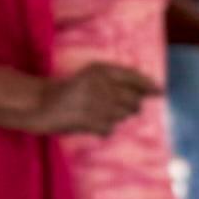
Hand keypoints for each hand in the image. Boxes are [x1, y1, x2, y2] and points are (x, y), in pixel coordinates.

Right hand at [35, 64, 155, 135]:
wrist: (38, 103)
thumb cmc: (67, 91)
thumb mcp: (89, 77)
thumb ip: (115, 81)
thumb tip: (147, 92)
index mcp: (100, 69)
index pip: (133, 76)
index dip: (148, 85)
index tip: (159, 91)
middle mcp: (101, 83)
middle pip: (133, 100)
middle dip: (130, 107)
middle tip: (110, 108)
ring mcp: (95, 101)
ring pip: (121, 116)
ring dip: (113, 118)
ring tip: (95, 113)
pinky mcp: (88, 118)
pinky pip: (109, 129)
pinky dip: (102, 129)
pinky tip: (90, 123)